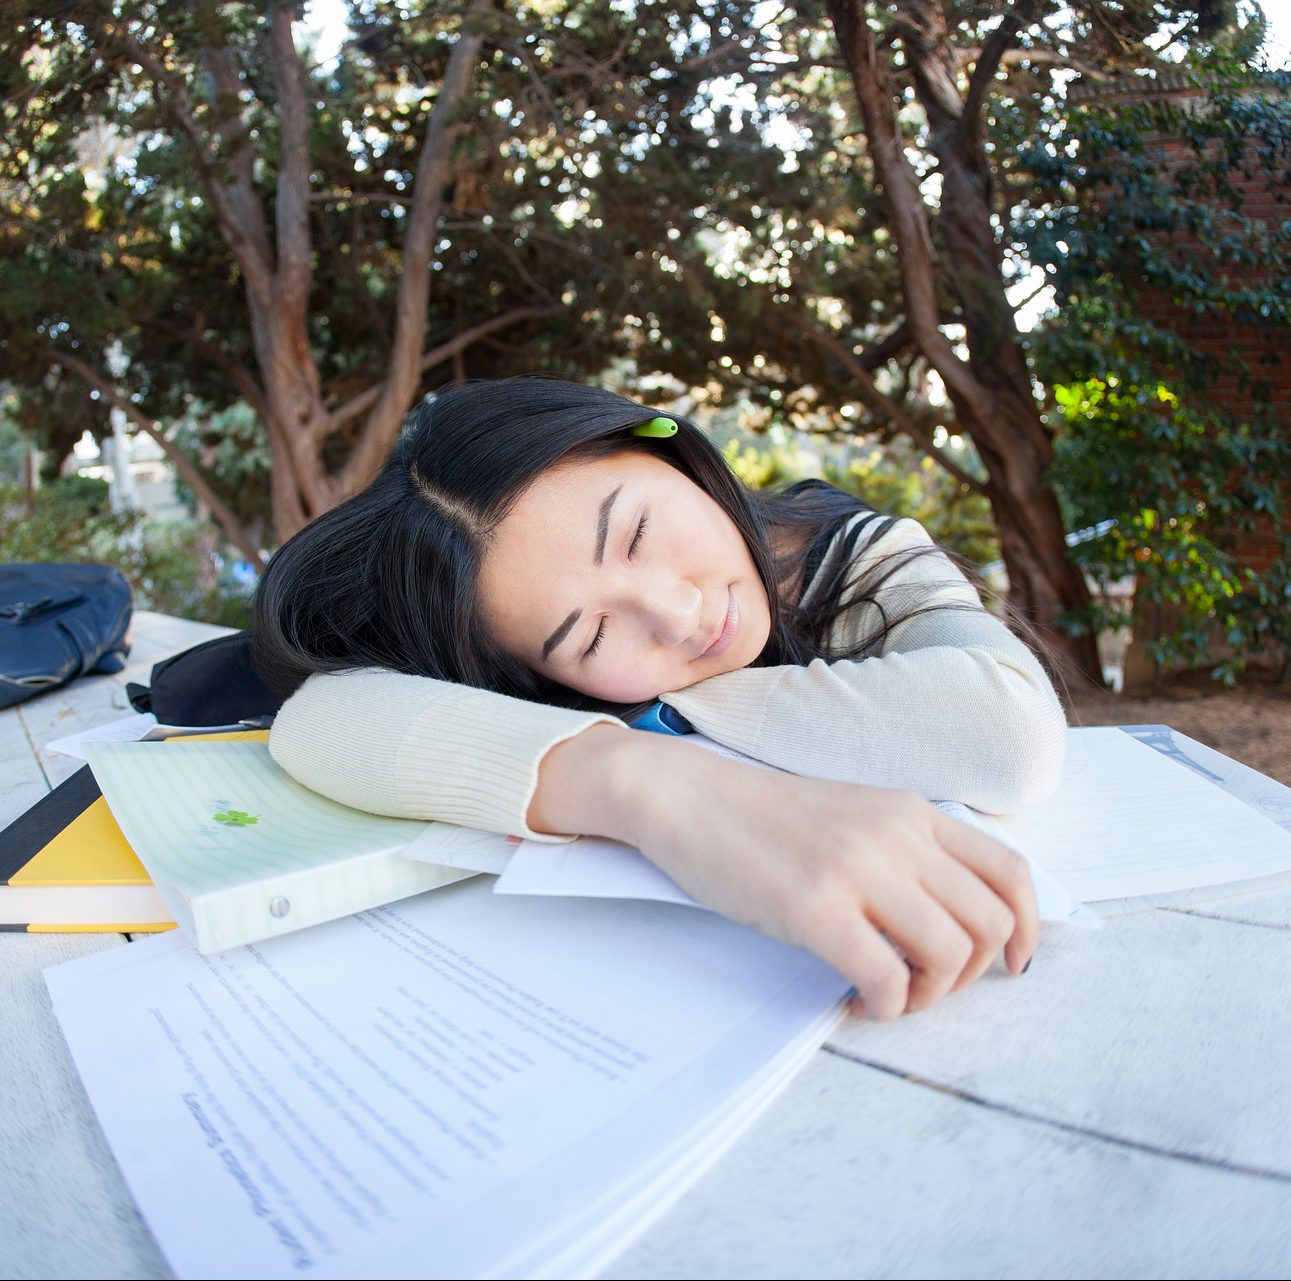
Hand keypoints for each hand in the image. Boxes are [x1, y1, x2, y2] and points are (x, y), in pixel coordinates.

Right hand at [530, 726, 1037, 1020]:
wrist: (686, 796)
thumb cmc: (761, 817)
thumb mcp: (852, 815)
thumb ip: (903, 851)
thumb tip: (946, 918)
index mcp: (912, 813)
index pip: (1011, 873)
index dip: (1029, 931)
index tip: (1011, 967)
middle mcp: (897, 836)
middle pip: (991, 925)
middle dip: (968, 977)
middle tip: (920, 986)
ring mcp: (857, 869)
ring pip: (951, 955)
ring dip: (927, 996)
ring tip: (885, 995)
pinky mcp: (815, 907)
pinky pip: (888, 979)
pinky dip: (884, 1008)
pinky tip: (850, 1002)